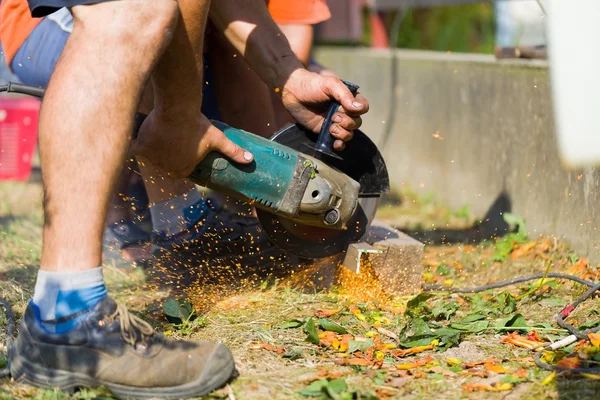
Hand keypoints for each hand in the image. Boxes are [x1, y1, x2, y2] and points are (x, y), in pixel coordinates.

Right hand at [132, 110, 252, 177]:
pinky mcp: (141, 148)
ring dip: (155, 147)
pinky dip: (140, 141)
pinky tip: (147, 133)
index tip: (182, 144)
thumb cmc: (199, 126)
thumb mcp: (218, 139)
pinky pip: (138, 147)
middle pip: (164, 162)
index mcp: (182, 171)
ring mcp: (152, 159)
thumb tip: (250, 160)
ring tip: (164, 132)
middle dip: (167, 152)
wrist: (177, 109)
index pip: (179, 166)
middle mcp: (166, 169)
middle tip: (173, 136)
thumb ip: (233, 151)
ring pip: (152, 154)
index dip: (180, 155)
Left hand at [281, 69, 368, 149]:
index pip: (363, 107)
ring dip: (343, 133)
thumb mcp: (330, 84)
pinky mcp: (326, 132)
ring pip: (349, 134)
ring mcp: (336, 123)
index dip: (358, 111)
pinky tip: (335, 143)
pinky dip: (340, 145)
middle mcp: (344, 112)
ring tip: (330, 128)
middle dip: (347, 122)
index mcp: (348, 99)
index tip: (344, 108)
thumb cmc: (312, 85)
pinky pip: (339, 142)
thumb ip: (344, 94)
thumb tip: (358, 108)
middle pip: (357, 123)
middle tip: (333, 117)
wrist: (294, 93)